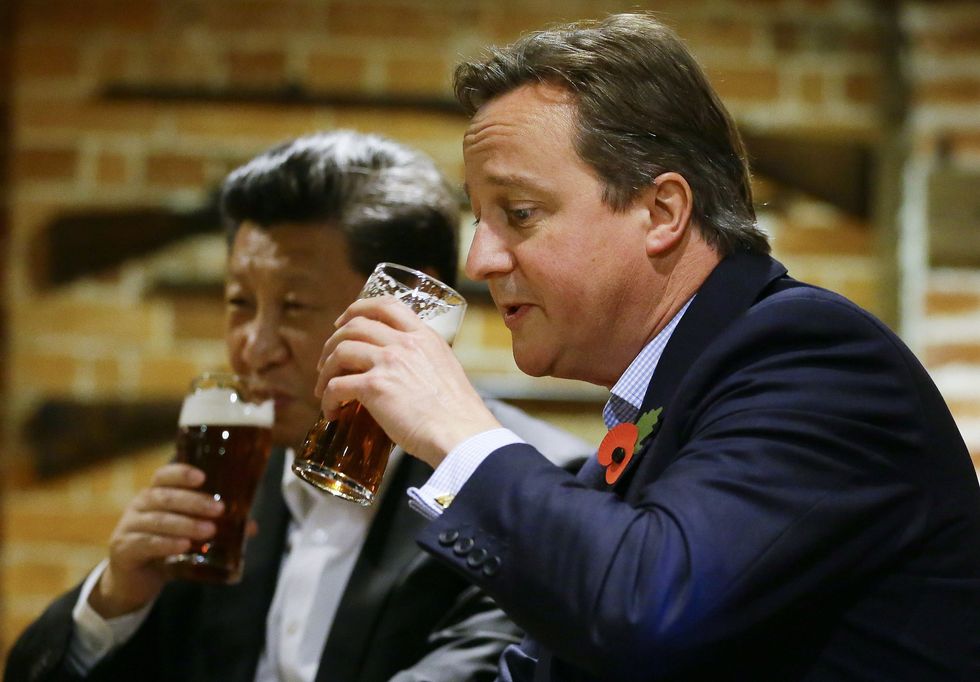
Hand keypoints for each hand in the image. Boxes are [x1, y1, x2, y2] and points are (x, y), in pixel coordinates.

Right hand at [88, 463, 223, 617]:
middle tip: (218, 510)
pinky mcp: (123, 550)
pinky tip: (183, 547)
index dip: (181, 473)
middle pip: (163, 497)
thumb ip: (216, 527)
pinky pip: (145, 543)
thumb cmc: (165, 549)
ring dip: (184, 524)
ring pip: (156, 520)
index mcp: (156, 495)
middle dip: (193, 502)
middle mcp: (139, 506)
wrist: (133, 581)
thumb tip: (251, 527)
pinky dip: (166, 544)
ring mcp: (128, 527)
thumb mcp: (189, 535)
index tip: (203, 477)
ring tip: (208, 531)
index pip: (164, 476)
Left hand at [315, 296, 500, 466]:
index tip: (343, 322)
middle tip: (327, 361)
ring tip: (324, 388)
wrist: (460, 434)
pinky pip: (337, 385)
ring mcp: (389, 362)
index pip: (386, 305)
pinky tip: (331, 411)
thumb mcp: (446, 370)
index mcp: (424, 336)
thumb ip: (425, 362)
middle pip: (355, 325)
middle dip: (333, 341)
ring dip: (326, 370)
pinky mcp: (375, 387)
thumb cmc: (457, 414)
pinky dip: (328, 398)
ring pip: (341, 351)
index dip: (358, 308)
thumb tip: (407, 374)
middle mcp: (405, 343)